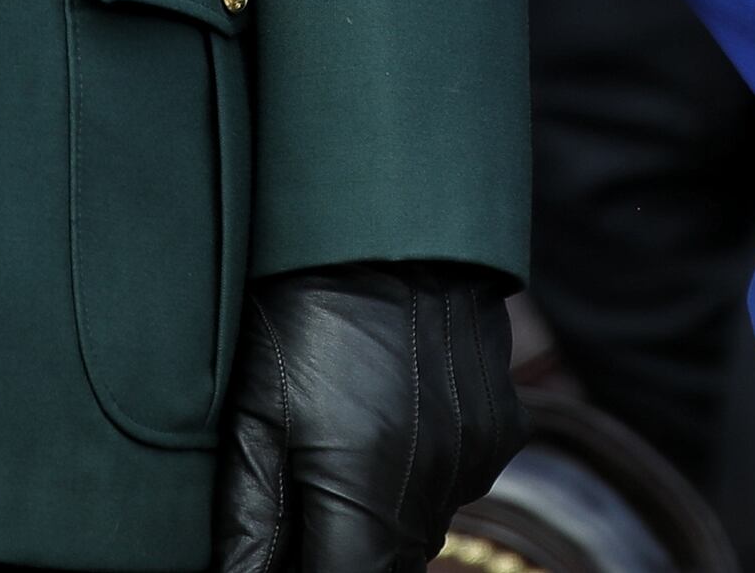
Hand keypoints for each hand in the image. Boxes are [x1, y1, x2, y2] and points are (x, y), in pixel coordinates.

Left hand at [212, 260, 523, 572]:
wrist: (397, 217)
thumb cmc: (305, 308)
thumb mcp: (255, 412)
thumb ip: (251, 521)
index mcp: (366, 492)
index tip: (288, 552)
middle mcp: (435, 487)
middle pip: (386, 565)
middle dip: (341, 551)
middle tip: (302, 497)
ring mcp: (476, 458)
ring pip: (421, 528)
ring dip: (380, 517)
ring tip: (341, 446)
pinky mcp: (502, 429)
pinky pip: (456, 482)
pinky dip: (420, 474)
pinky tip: (388, 419)